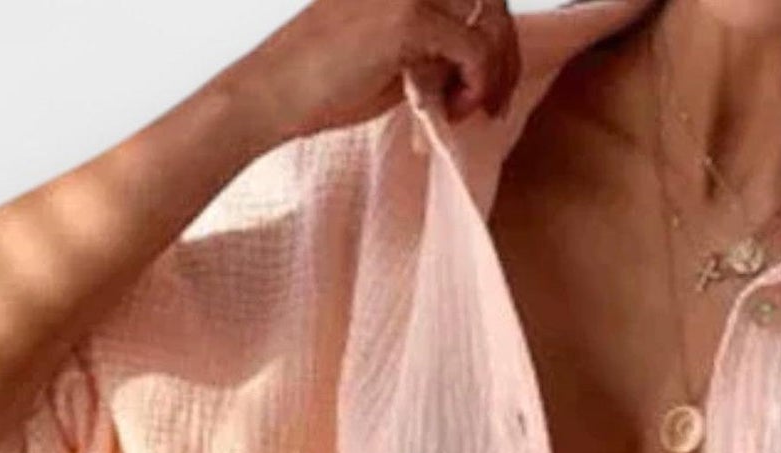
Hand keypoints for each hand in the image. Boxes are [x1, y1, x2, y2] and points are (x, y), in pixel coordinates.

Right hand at [235, 0, 522, 146]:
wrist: (275, 93)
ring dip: (494, 74)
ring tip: (467, 109)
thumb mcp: (396, 56)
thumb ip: (436, 47)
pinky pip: (476, 50)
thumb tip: (482, 62)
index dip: (497, 34)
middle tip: (495, 104)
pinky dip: (477, 86)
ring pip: (492, 20)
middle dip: (506, 55)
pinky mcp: (410, 17)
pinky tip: (453, 109)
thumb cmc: (326, 83)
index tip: (492, 86)